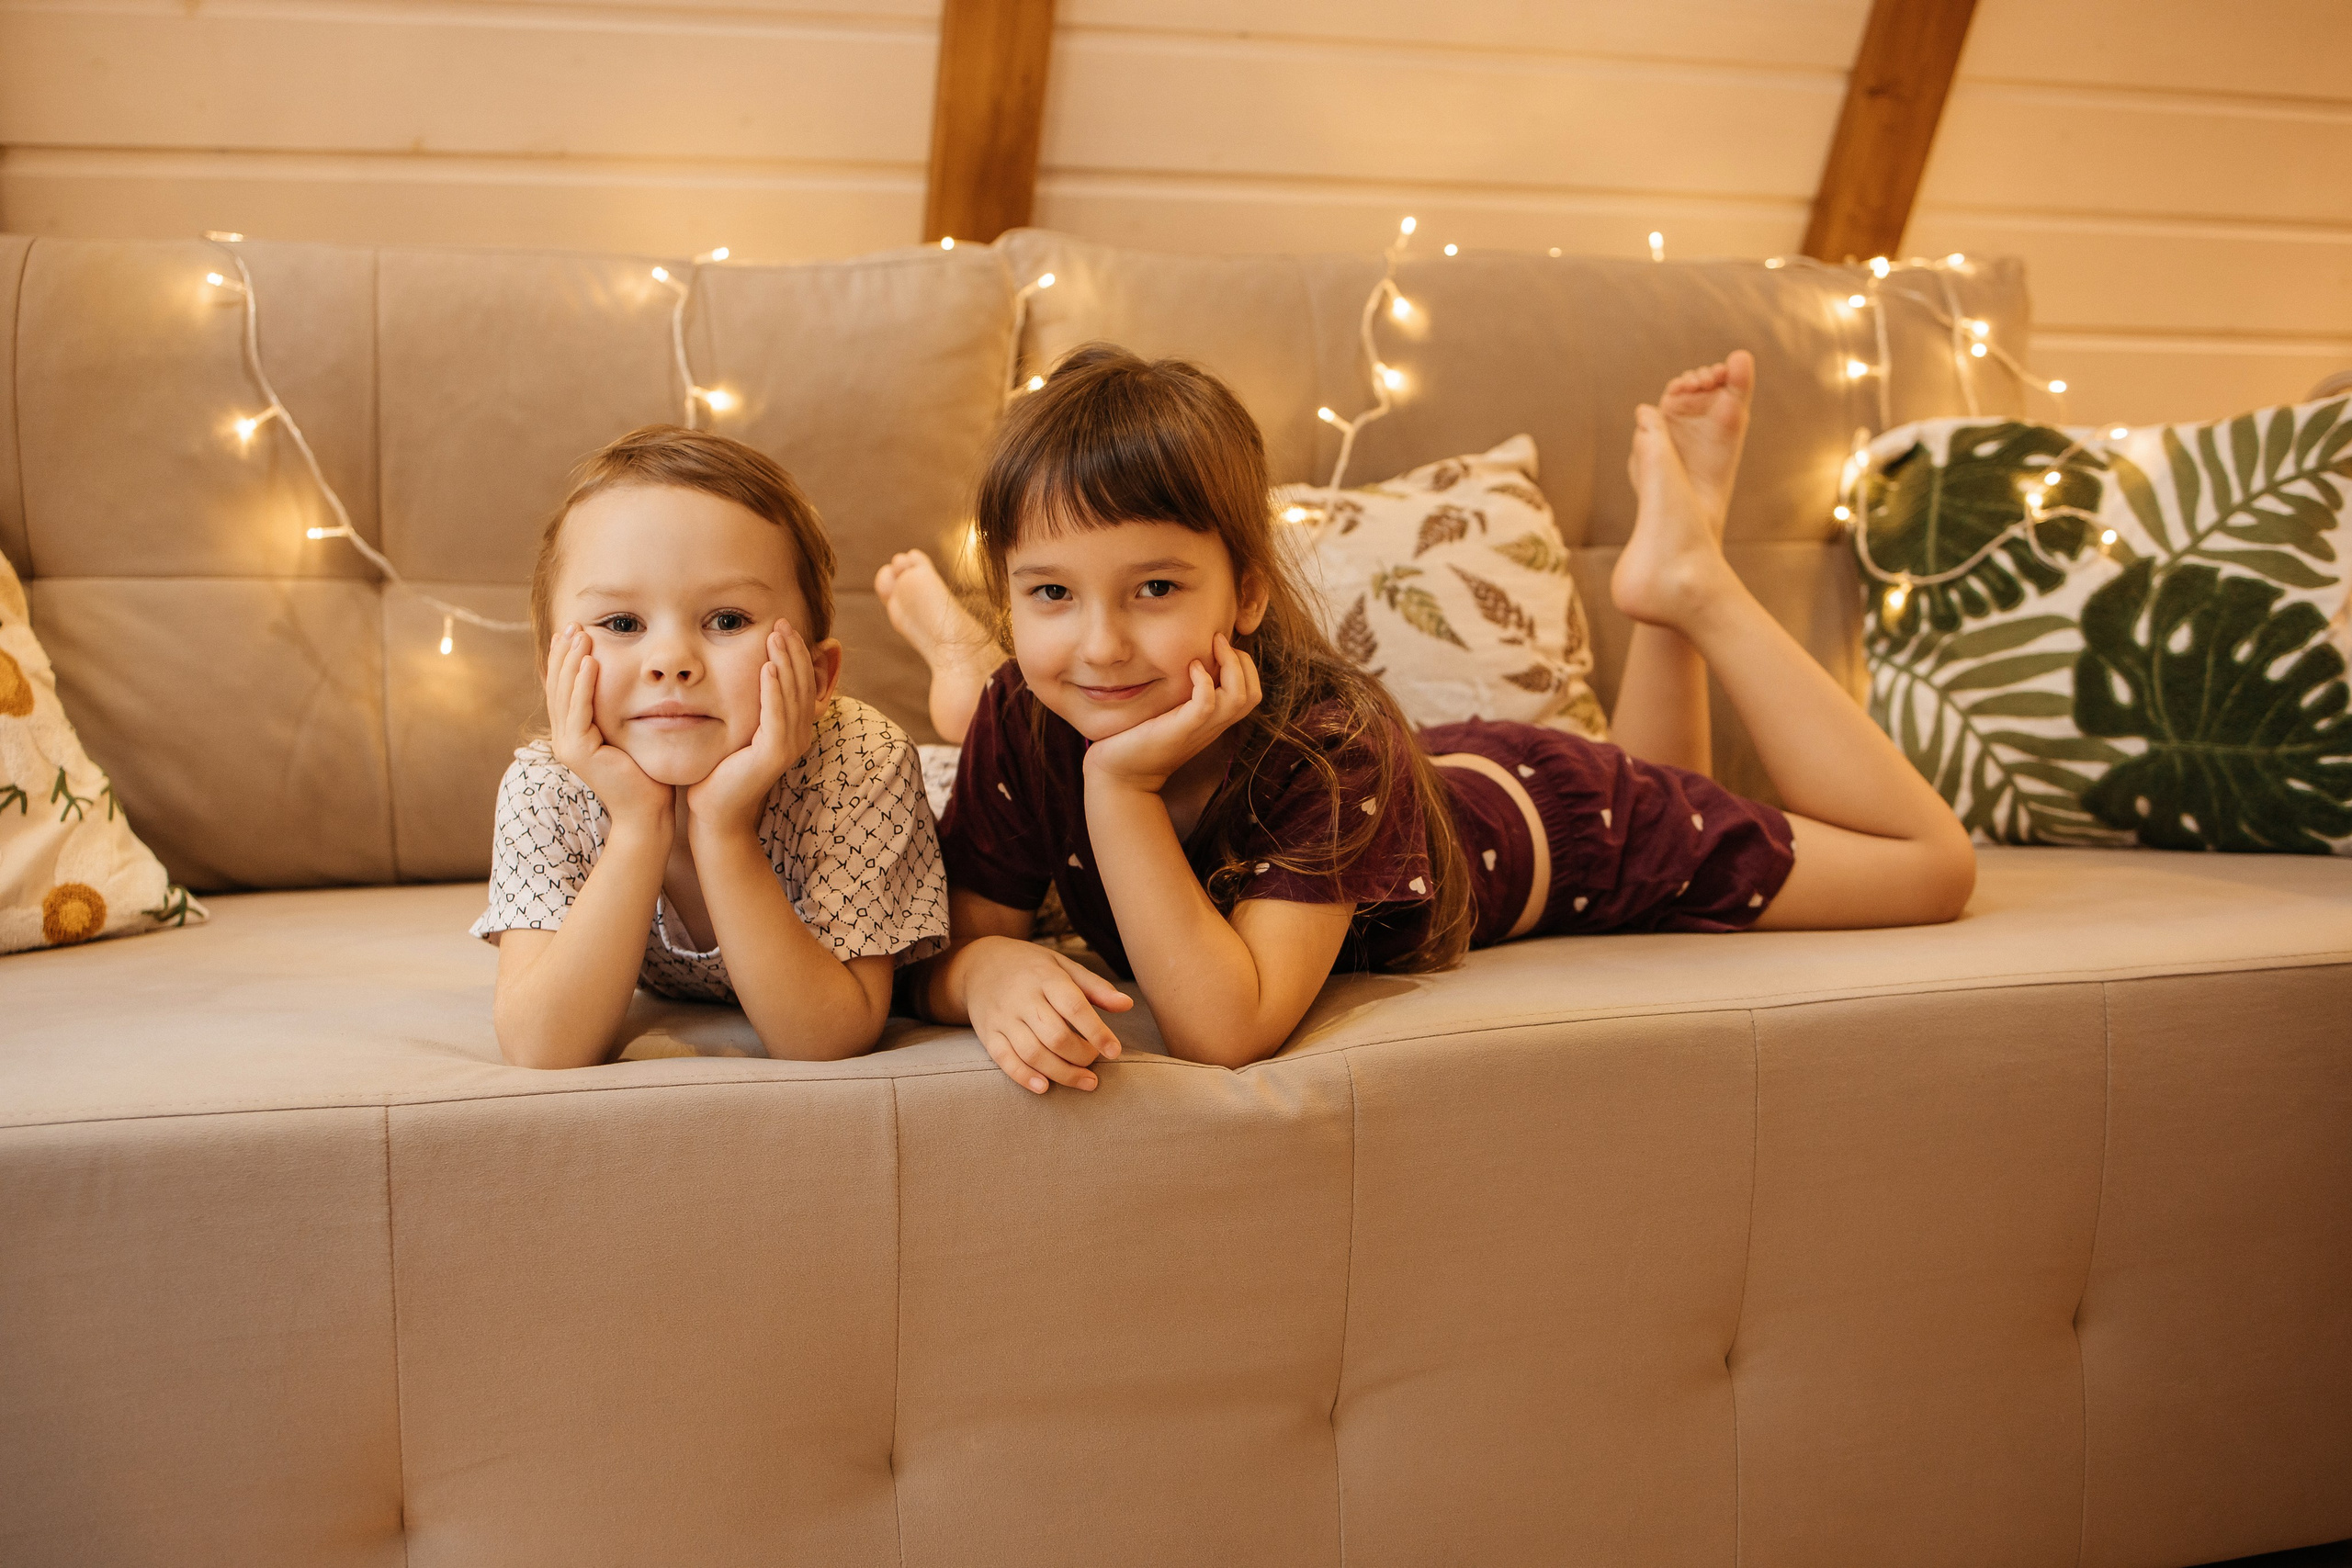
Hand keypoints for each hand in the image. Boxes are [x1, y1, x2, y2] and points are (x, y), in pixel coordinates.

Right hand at [546, 624, 672, 832]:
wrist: (648, 811)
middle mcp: (565, 738)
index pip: (565, 688)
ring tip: (579, 635)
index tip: (576, 631)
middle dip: (564, 654)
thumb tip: (634, 682)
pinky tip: (590, 663)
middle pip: (558, 686)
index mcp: (574, 733)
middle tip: (573, 625)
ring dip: (571, 662)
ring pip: (565, 695)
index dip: (567, 659)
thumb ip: (622, 710)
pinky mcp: (578, 752)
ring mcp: (568, 745)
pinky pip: (578, 711)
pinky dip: (582, 685)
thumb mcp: (632, 732)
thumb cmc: (647, 774)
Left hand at [686, 621, 820, 840]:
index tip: (782, 625)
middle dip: (793, 651)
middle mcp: (798, 735)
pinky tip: (767, 668)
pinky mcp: (775, 755)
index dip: (795, 653)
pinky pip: (777, 716)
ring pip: (792, 695)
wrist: (714, 810)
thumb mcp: (738, 727)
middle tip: (782, 622)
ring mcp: (790, 746)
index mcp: (793, 727)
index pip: (801, 682)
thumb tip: (744, 671)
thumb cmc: (720, 769)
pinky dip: (773, 691)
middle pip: (802, 684)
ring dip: (785, 663)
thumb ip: (748, 702)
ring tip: (776, 636)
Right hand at [964, 936, 1133, 1093]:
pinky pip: (1005, 1060)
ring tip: (1085, 1081)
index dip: (1097, 1032)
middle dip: (1081, 1056)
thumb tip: (1127, 1004)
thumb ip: (1095, 987)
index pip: (1075, 1007)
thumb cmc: (1032, 967)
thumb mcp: (1063, 966)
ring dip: (1062, 1073)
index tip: (1115, 1051)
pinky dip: (1024, 1077)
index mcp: (1046, 978)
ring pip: (1033, 1053)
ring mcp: (1003, 1017)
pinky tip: (1045, 1087)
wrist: (980, 963)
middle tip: (1095, 1062)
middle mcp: (1022, 998)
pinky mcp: (987, 1034)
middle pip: (1055, 1036)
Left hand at [1081, 632, 1262, 792]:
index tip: (1221, 648)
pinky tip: (1191, 667)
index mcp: (1214, 721)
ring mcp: (1199, 729)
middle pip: (1253, 694)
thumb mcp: (1169, 712)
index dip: (1245, 666)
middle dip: (1243, 661)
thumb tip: (1184, 662)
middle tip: (1220, 641)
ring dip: (1231, 665)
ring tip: (1212, 647)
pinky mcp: (1180, 730)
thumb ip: (1182, 694)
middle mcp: (1213, 726)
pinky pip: (1206, 704)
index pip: (1251, 693)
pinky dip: (1204, 681)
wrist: (1121, 775)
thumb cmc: (1139, 739)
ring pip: (1239, 697)